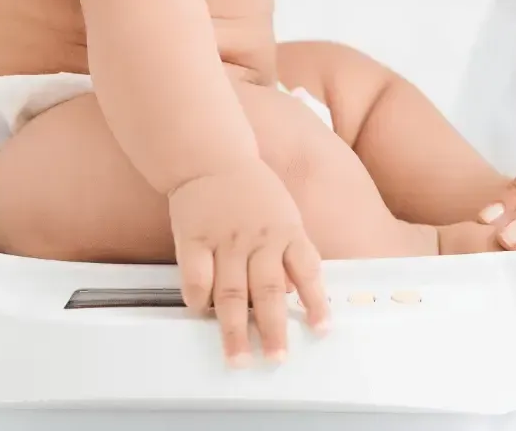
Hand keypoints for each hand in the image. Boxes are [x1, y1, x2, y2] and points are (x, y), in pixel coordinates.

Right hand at [168, 165, 330, 366]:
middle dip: (274, 329)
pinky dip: (199, 299)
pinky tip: (202, 313)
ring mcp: (225, 240)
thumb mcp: (284, 215)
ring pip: (232, 292)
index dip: (316, 301)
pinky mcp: (194, 239)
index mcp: (287, 231)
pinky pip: (196, 277)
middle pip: (268, 290)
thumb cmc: (251, 190)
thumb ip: (290, 252)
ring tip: (239, 357)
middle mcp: (259, 238)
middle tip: (277, 358)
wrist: (210, 156)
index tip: (322, 330)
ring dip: (235, 329)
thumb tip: (295, 294)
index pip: (307, 270)